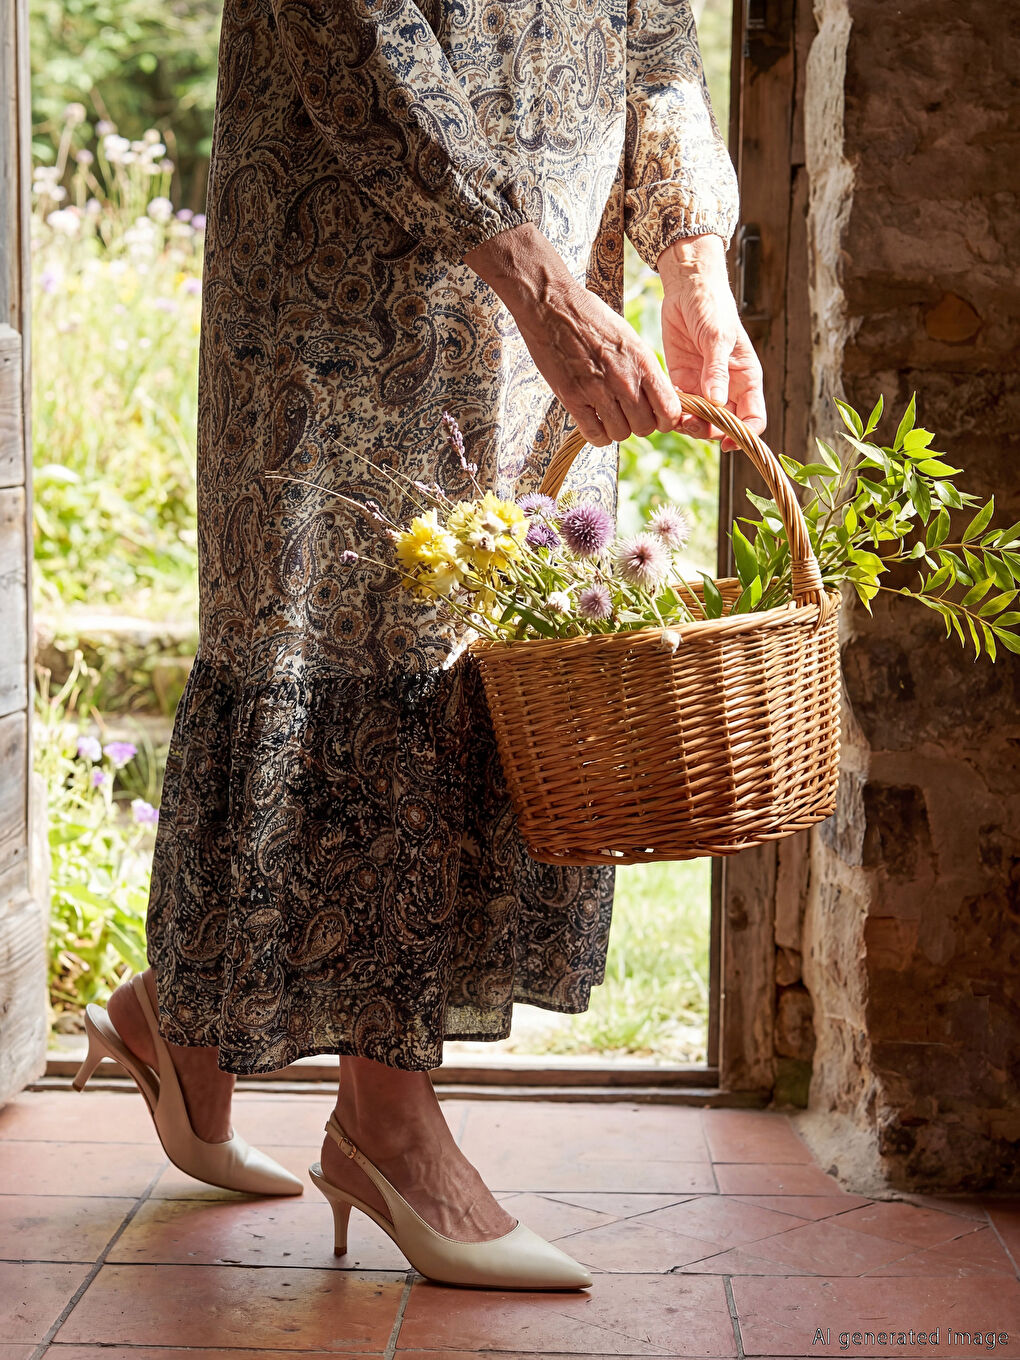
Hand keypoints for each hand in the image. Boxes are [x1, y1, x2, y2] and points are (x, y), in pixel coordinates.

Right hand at [464, 223, 682, 446]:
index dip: (666, 419)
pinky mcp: (574, 399)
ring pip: (620, 434)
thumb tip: (654, 395)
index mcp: (643, 363)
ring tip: (609, 416)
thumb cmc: (591, 318)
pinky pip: (594, 435)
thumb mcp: (629, 338)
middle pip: (645, 428)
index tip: (657, 417)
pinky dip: (597, 436)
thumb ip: (643, 368)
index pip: (669, 410)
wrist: (553, 306)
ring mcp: (599, 392)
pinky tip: (593, 423)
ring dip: (616, 430)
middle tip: (628, 415)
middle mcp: (625, 381)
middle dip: (639, 425)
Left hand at [657, 233, 765, 449]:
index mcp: (746, 378)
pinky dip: (675, 412)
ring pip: (701, 421)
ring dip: (690, 425)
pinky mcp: (682, 381)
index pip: (753, 417)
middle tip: (691, 424)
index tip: (728, 442)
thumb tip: (718, 402)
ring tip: (677, 417)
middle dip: (710, 431)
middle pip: (724, 425)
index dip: (744, 434)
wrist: (688, 287)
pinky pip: (681, 407)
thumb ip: (717, 370)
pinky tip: (668, 405)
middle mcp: (727, 387)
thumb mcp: (717, 337)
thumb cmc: (712, 307)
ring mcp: (704, 386)